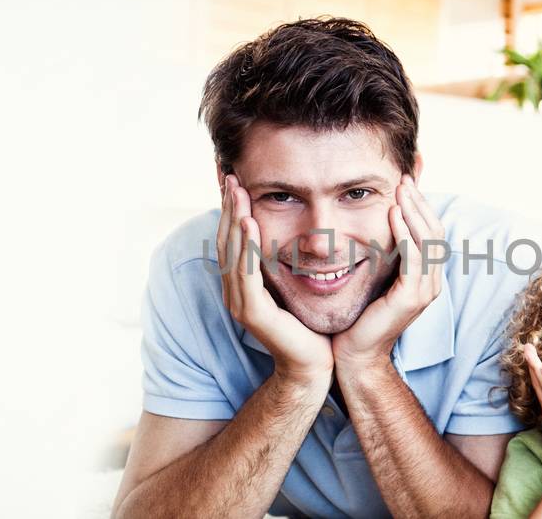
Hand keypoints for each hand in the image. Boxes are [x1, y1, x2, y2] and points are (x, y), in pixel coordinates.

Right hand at [217, 175, 332, 377]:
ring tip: (236, 191)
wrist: (315, 365)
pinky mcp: (253, 312)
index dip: (231, 209)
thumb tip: (293, 230)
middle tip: (229, 175)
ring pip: (233, 252)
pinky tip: (250, 222)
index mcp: (243, 284)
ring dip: (234, 218)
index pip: (232, 239)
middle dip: (228, 207)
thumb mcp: (296, 284)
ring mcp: (241, 302)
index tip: (235, 179)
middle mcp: (236, 291)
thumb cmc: (310, 326)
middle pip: (226, 240)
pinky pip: (246, 272)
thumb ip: (287, 260)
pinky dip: (247, 245)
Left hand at [333, 176, 444, 368]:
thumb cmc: (360, 317)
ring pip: (429, 241)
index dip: (421, 207)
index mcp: (426, 277)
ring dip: (414, 211)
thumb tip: (377, 226)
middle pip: (435, 232)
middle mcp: (431, 283)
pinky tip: (393, 215)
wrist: (355, 353)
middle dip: (420, 203)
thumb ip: (384, 255)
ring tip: (400, 190)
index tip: (403, 183)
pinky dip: (405, 233)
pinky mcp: (411, 298)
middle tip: (403, 179)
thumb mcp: (375, 278)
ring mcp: (425, 291)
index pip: (432, 233)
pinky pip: (414, 257)